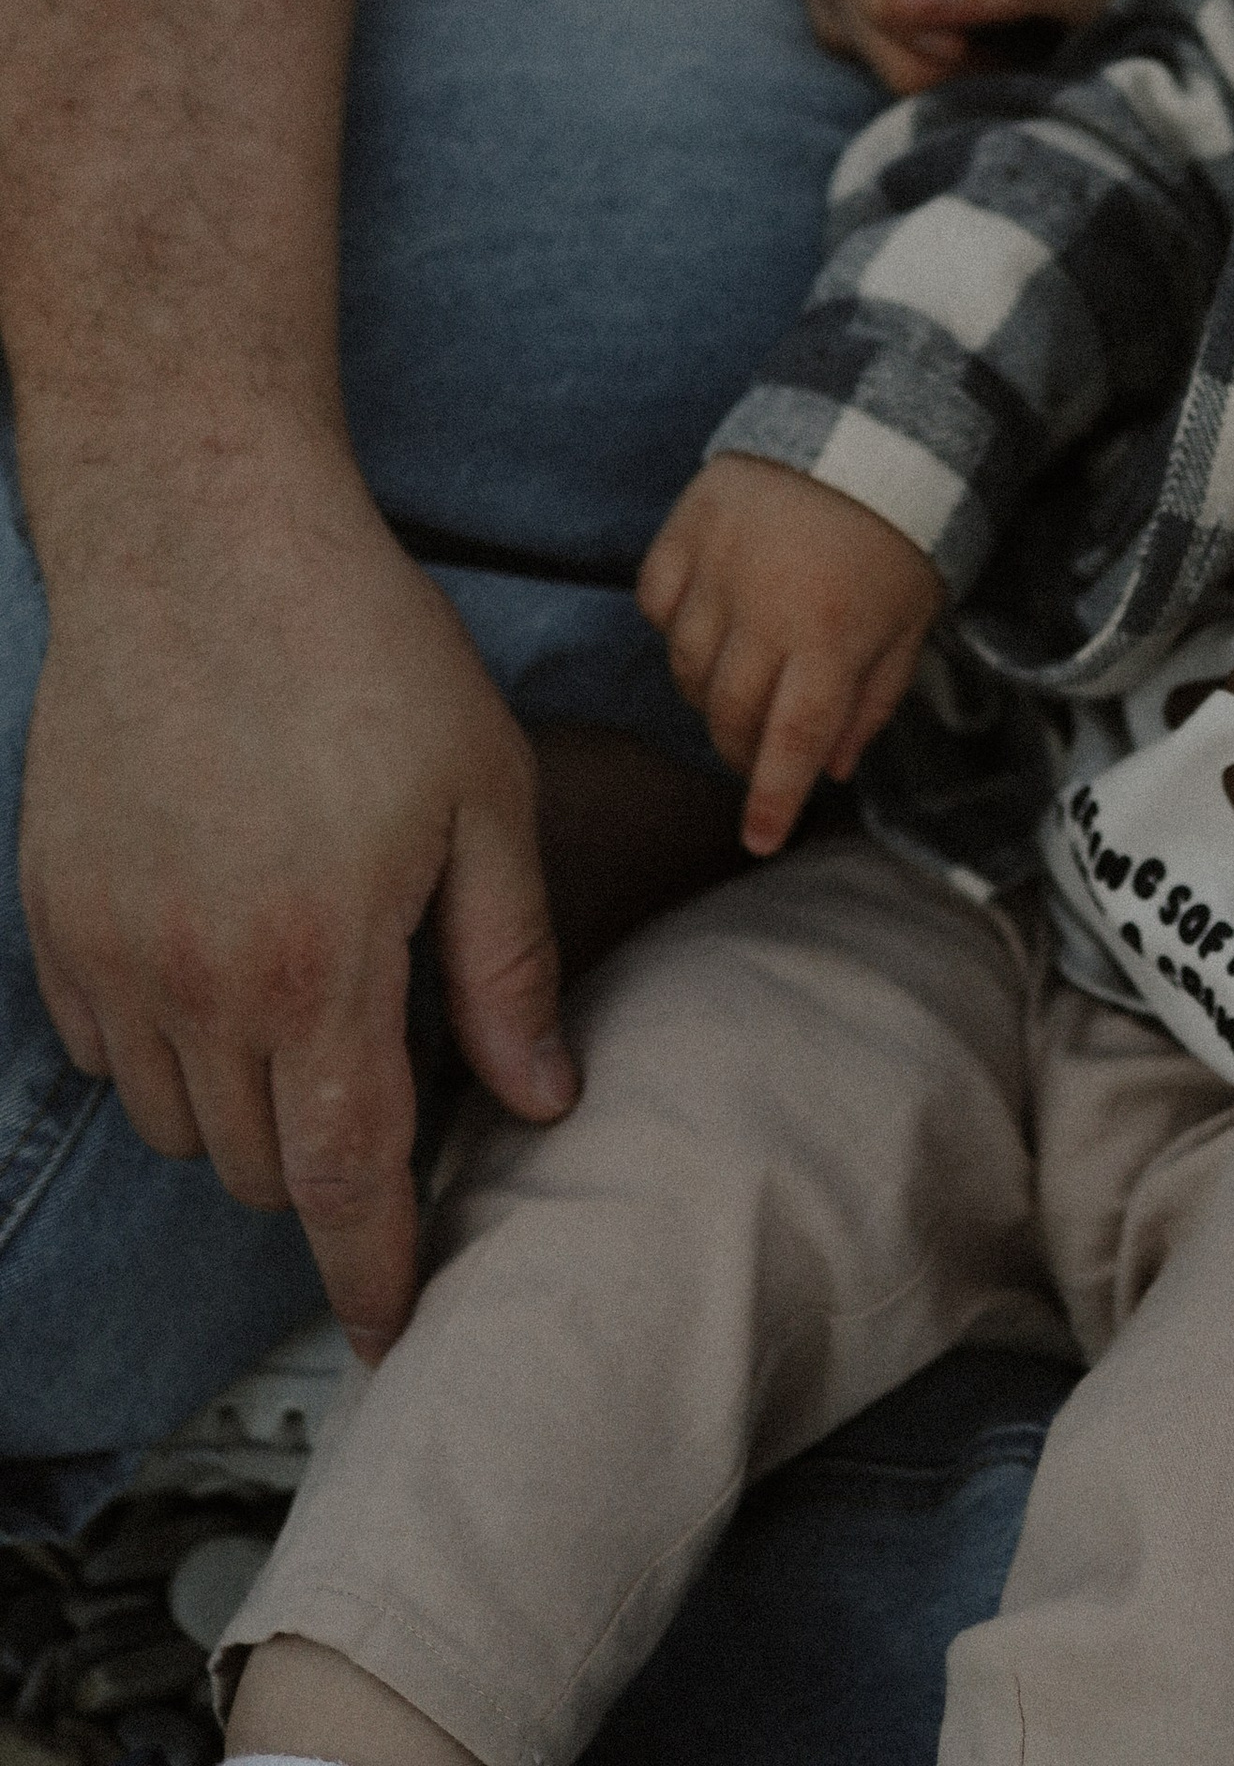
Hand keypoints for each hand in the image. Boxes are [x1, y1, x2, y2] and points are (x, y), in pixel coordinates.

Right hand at [20, 448, 574, 1363]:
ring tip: (315, 1003)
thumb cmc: (362, 646)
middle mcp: (200, 981)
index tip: (393, 1331)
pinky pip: (112, 1051)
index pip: (347, 1182)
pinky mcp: (55, 915)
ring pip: (184, 1124)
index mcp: (321, 962)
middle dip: (330, 1168)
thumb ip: (507, 962)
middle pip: (263, 1168)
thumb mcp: (487, 793)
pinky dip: (172, 1049)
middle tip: (389, 1085)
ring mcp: (113, 953)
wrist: (200, 537)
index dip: (372, 1275)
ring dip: (251, 1109)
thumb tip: (540, 1097)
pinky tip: (231, 962)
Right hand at [639, 452, 945, 855]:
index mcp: (833, 638)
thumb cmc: (903, 528)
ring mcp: (718, 567)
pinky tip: (704, 620)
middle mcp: (766, 611)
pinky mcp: (687, 526)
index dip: (772, 799)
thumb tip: (834, 768)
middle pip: (730, 713)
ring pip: (685, 665)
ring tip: (737, 683)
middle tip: (757, 752)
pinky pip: (657, 600)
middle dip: (741, 749)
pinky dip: (673, 623)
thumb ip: (873, 697)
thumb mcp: (913, 619)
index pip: (791, 744)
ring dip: (707, 692)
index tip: (758, 838)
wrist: (871, 422)